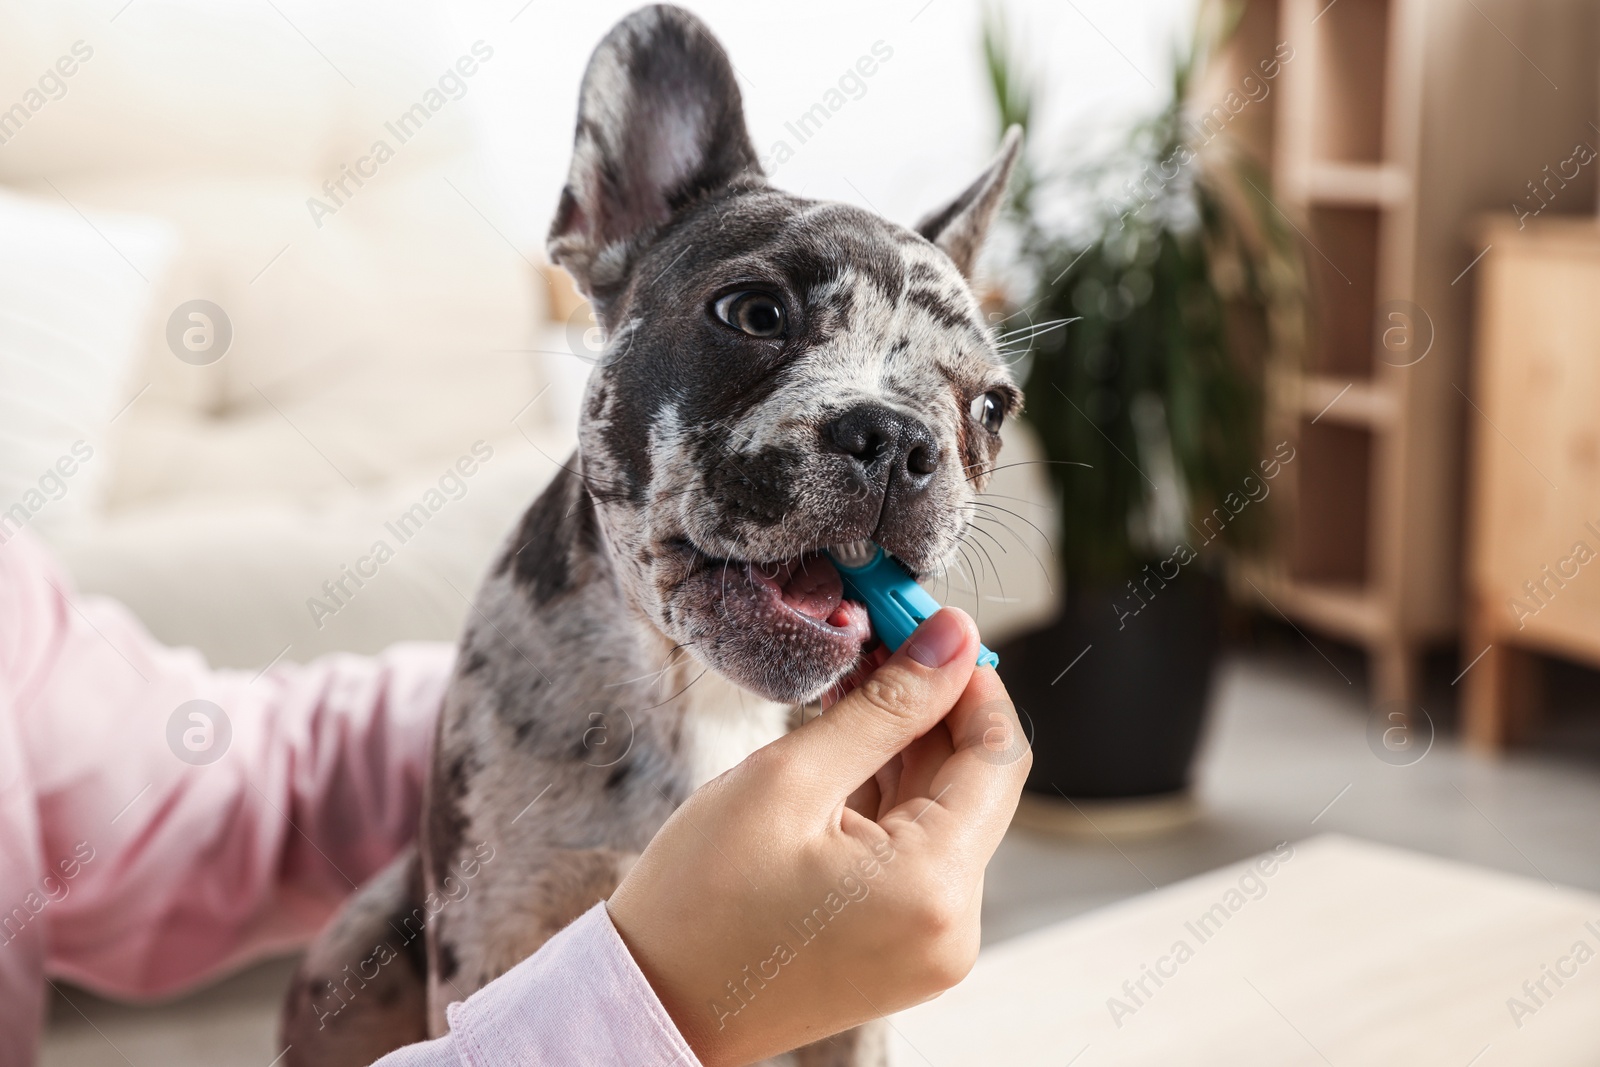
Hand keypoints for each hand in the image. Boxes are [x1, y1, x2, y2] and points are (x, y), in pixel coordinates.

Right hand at [607, 608, 1028, 1066]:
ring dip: (907, 748)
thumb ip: (886, 706)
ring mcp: (932, 946)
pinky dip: (890, 798)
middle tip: (880, 642)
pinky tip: (846, 749)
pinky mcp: (904, 949)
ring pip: (945, 815)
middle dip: (933, 707)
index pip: (998, 754)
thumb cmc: (700, 901)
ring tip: (850, 689)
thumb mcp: (790, 779)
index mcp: (934, 887)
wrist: (651, 1005)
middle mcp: (954, 927)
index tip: (926, 628)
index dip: (968, 680)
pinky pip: (919, 854)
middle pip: (976, 785)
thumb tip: (952, 637)